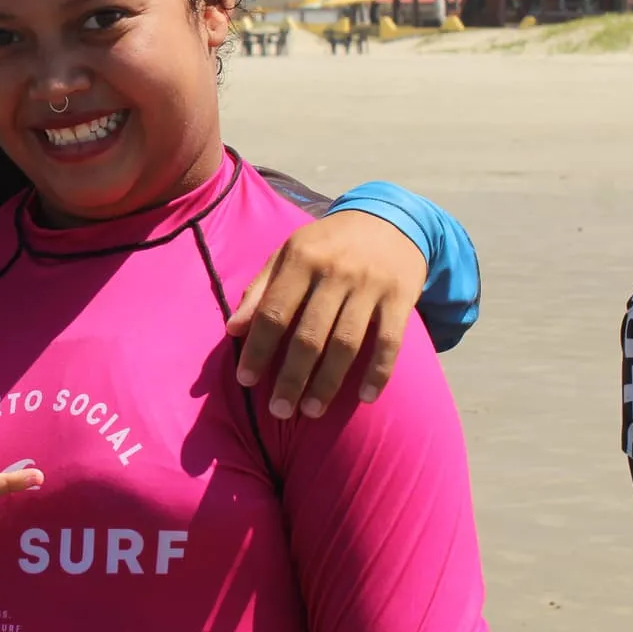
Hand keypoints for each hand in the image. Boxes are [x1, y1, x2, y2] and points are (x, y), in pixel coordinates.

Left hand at [227, 210, 426, 416]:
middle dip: (291, 377)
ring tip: (311, 410)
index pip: (274, 312)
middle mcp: (335, 272)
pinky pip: (390, 342)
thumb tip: (232, 329)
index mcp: (301, 260)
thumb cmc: (328, 244)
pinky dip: (378, 372)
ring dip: (328, 382)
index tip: (245, 381)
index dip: (258, 349)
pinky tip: (365, 398)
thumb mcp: (289, 253)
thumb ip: (260, 290)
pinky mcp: (400, 298)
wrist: (391, 220)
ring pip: (346, 344)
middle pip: (309, 335)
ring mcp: (370, 286)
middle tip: (279, 410)